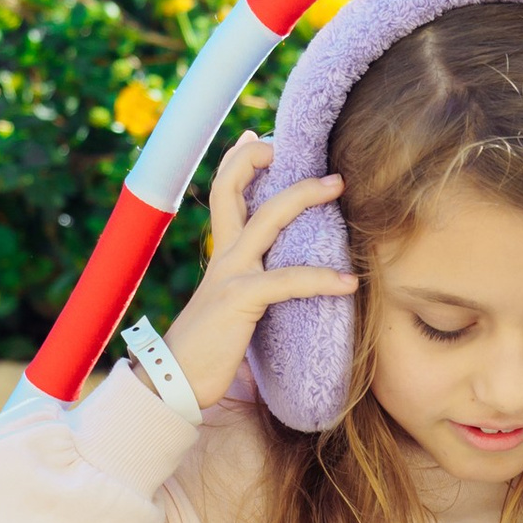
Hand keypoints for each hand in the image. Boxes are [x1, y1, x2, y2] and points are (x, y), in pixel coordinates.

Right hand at [160, 136, 345, 409]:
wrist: (174, 380)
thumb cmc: (207, 349)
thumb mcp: (229, 306)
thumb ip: (248, 285)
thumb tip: (275, 281)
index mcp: (221, 254)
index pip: (224, 192)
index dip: (238, 161)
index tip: (261, 142)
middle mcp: (223, 255)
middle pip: (236, 188)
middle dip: (267, 161)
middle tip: (309, 153)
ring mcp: (230, 274)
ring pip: (267, 218)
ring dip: (304, 196)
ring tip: (339, 187)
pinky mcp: (241, 300)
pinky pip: (287, 281)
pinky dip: (320, 279)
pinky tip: (349, 282)